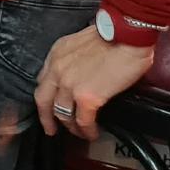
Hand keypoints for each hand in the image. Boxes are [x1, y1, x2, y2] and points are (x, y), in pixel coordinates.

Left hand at [36, 27, 155, 140]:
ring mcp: (70, 84)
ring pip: (62, 114)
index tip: (48, 105)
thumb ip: (74, 59)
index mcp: (56, 54)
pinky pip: (83, 121)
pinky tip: (92, 133)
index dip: (46, 96)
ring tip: (80, 132)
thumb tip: (81, 74)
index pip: (43, 80)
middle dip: (46, 118)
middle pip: (43, 100)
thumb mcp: (81, 43)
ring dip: (71, 127)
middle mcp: (57, 69)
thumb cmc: (113, 35)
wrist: (127, 35)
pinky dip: (87, 131)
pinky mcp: (86, 97)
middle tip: (51, 129)